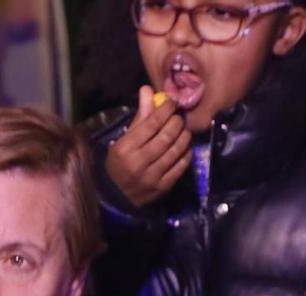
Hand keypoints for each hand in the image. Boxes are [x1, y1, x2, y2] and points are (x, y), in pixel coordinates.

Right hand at [105, 86, 190, 208]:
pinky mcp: (164, 187)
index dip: (165, 110)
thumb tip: (147, 89)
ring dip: (184, 136)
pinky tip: (185, 146)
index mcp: (126, 147)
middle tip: (179, 117)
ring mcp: (153, 176)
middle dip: (176, 123)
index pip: (151, 124)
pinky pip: (181, 166)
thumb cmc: (120, 162)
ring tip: (184, 130)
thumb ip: (139, 116)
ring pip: (175, 150)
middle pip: (166, 136)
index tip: (172, 103)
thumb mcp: (124, 139)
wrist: (119, 196)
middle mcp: (139, 162)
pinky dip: (186, 153)